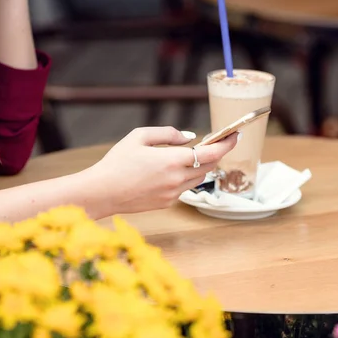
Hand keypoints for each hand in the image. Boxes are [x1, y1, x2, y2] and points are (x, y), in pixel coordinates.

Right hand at [87, 127, 237, 215]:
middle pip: (209, 166)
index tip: (235, 135)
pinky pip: (185, 188)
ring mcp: (173, 194)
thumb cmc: (117, 162)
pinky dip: (186, 177)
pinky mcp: (166, 203)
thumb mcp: (139, 137)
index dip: (227, 143)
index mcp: (172, 161)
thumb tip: (189, 138)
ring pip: (199, 178)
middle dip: (215, 153)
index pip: (211, 152)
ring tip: (190, 154)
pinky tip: (171, 170)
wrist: (101, 192)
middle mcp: (177, 180)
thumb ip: (168, 134)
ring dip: (201, 165)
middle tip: (214, 141)